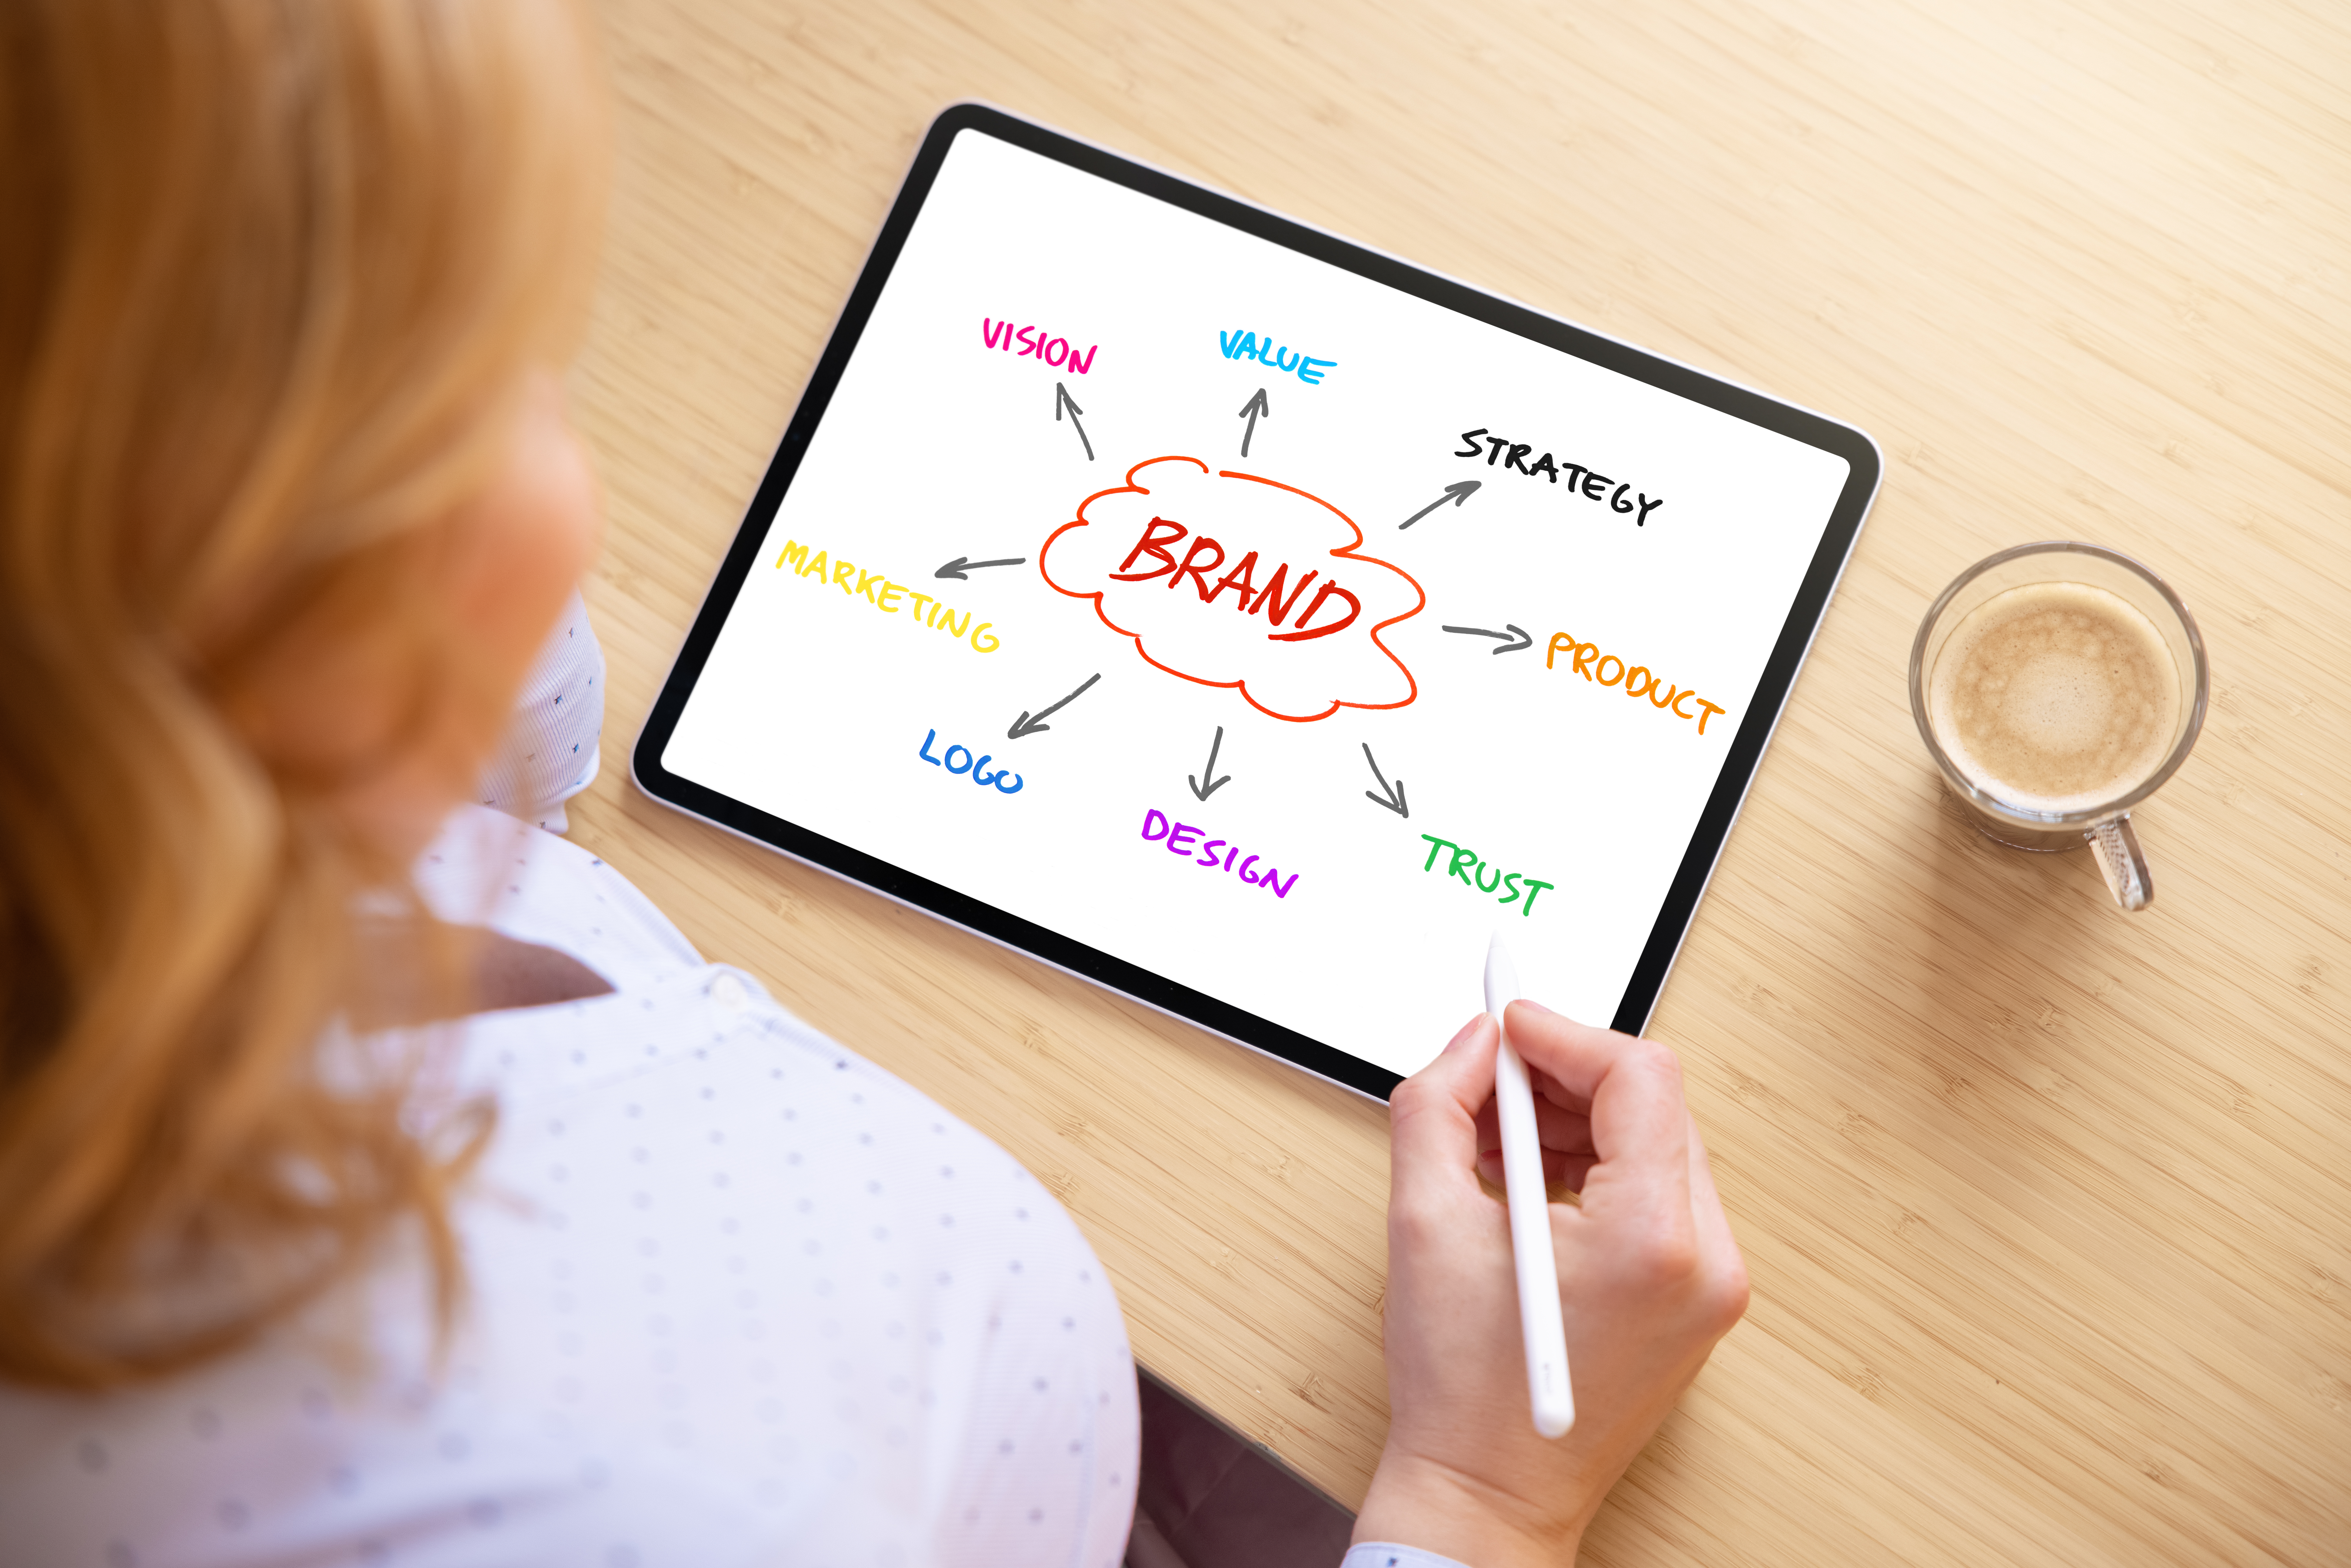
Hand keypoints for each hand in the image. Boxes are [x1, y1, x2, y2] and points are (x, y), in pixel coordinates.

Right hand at [1353, 1003, 1749, 1565]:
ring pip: (1655, 1143)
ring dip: (1574, 1121)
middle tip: (1486, 1077)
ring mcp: (1710, 1284)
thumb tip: (1474, 1043)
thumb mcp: (1424, 1220)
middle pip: (1653, 1104)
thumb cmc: (1461, 1387)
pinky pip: (1656, 1193)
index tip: (1505, 1025)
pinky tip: (1527, 1179)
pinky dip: (1594, 1167)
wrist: (1487, 1493)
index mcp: (1654, 1240)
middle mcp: (1706, 1260)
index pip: (1637, 1077)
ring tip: (1492, 1138)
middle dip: (1562, 1076)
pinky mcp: (1696, 1298)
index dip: (1562, 1035)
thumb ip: (1437, 1105)